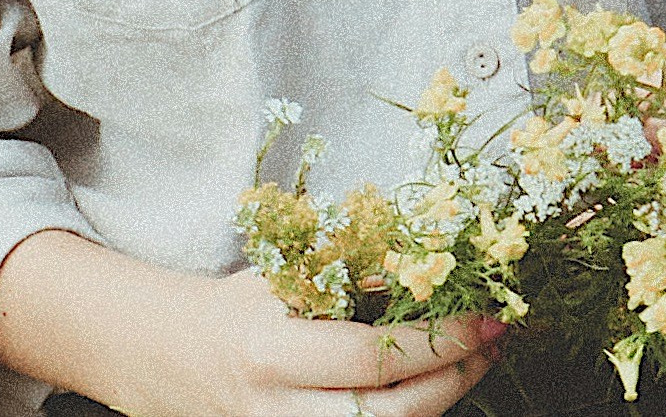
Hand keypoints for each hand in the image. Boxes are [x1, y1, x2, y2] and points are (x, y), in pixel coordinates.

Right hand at [177, 278, 498, 416]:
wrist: (172, 356)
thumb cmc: (239, 307)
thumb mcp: (287, 277)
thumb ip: (355, 275)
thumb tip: (438, 264)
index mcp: (270, 353)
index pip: (368, 357)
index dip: (436, 342)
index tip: (484, 317)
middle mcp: (273, 409)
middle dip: (453, 380)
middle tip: (493, 343)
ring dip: (441, 402)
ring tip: (475, 362)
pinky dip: (408, 416)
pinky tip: (435, 386)